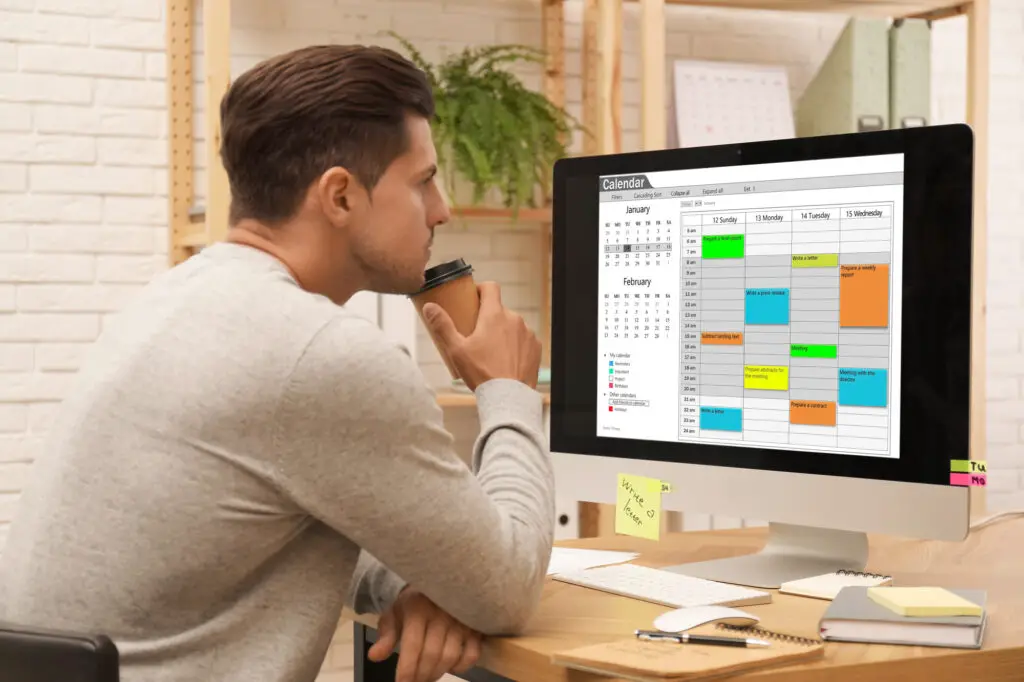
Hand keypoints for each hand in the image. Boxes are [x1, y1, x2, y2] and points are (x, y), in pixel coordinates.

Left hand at [366, 587, 481, 681]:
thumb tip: (374, 656)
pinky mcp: (474, 626)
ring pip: (450, 656)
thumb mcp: (395, 615)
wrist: (437, 583)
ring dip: (437, 673)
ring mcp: (460, 620)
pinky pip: (471, 654)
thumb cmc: (413, 604)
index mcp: (418, 609)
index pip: (413, 645)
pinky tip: (450, 667)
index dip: (407, 669)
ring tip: (428, 676)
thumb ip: (386, 636)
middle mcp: (441, 614)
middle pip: (432, 654)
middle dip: (421, 675)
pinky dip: (461, 667)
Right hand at [422, 281, 540, 390]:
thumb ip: (442, 326)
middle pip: (499, 310)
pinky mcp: (536, 347)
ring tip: (492, 351)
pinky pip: (524, 339)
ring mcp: (527, 333)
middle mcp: (514, 319)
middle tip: (477, 335)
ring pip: (512, 325)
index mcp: (494, 315)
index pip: (490, 287)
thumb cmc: (482, 373)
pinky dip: (516, 345)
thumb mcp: (456, 349)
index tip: (474, 298)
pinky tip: (507, 359)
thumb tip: (430, 307)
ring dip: (503, 332)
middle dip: (489, 318)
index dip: (481, 289)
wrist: (508, 397)